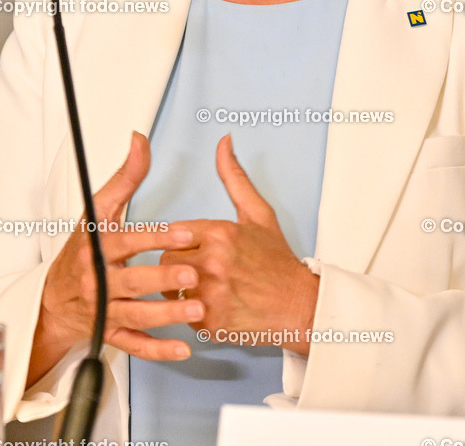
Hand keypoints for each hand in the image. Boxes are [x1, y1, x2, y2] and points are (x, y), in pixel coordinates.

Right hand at [27, 132, 204, 385]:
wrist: (53, 298)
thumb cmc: (82, 249)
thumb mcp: (99, 210)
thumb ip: (125, 177)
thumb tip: (140, 140)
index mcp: (96, 247)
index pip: (125, 240)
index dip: (155, 236)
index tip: (185, 231)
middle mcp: (97, 281)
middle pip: (132, 281)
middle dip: (163, 278)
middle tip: (194, 274)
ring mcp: (102, 311)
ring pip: (135, 315)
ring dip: (166, 315)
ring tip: (197, 309)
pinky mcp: (108, 334)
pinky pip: (133, 345)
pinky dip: (157, 349)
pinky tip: (182, 346)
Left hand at [159, 134, 318, 355]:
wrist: (298, 304)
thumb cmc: (276, 260)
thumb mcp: (258, 213)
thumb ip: (234, 177)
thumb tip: (224, 142)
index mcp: (220, 233)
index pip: (172, 232)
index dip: (182, 240)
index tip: (194, 246)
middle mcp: (213, 262)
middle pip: (166, 260)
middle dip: (178, 263)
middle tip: (199, 267)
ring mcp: (210, 293)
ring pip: (169, 286)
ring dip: (179, 288)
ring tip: (203, 286)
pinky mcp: (209, 321)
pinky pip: (181, 311)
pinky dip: (191, 310)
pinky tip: (212, 304)